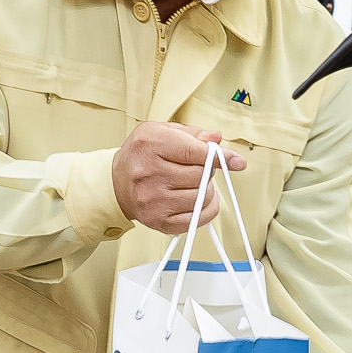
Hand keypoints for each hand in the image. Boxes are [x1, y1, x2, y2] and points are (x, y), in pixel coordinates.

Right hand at [114, 121, 246, 234]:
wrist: (117, 182)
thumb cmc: (142, 155)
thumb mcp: (163, 132)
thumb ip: (193, 134)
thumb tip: (217, 140)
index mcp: (150, 144)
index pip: (196, 152)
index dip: (220, 156)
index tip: (234, 160)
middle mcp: (148, 172)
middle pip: (201, 175)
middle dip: (207, 171)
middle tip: (197, 168)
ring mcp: (152, 199)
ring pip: (202, 197)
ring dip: (206, 190)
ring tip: (193, 183)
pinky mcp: (158, 220)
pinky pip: (197, 219)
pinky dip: (206, 210)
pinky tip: (199, 200)